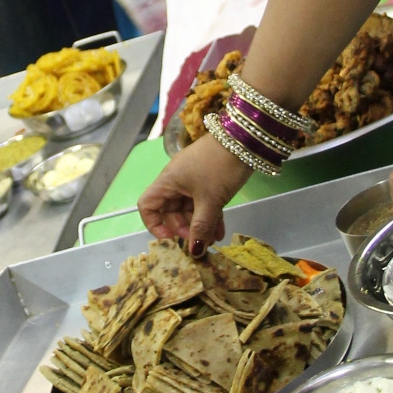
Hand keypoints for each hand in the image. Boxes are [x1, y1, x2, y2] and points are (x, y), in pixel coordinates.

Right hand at [139, 134, 248, 253]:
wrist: (244, 141)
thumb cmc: (219, 168)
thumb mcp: (210, 201)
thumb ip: (201, 227)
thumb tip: (195, 252)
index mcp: (168, 182)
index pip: (147, 205)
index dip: (154, 224)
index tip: (171, 238)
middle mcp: (176, 181)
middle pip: (170, 211)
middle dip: (184, 228)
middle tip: (200, 241)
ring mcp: (192, 181)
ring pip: (189, 209)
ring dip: (199, 226)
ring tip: (213, 241)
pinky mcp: (208, 181)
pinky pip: (203, 203)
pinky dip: (209, 217)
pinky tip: (220, 232)